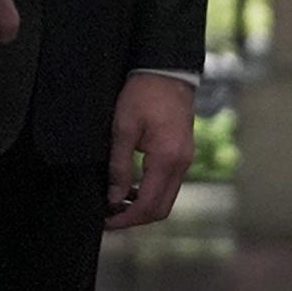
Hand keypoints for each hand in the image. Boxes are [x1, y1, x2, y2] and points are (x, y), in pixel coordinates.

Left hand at [102, 73, 193, 232]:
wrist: (167, 70)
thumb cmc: (143, 93)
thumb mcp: (123, 128)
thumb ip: (119, 166)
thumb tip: (114, 198)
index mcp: (167, 158)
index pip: (149, 205)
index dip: (125, 218)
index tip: (105, 220)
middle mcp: (182, 163)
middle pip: (161, 209)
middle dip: (134, 218)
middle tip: (109, 216)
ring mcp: (186, 159)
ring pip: (166, 199)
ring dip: (142, 206)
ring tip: (115, 203)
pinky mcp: (183, 154)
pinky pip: (169, 184)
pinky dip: (151, 193)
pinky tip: (132, 188)